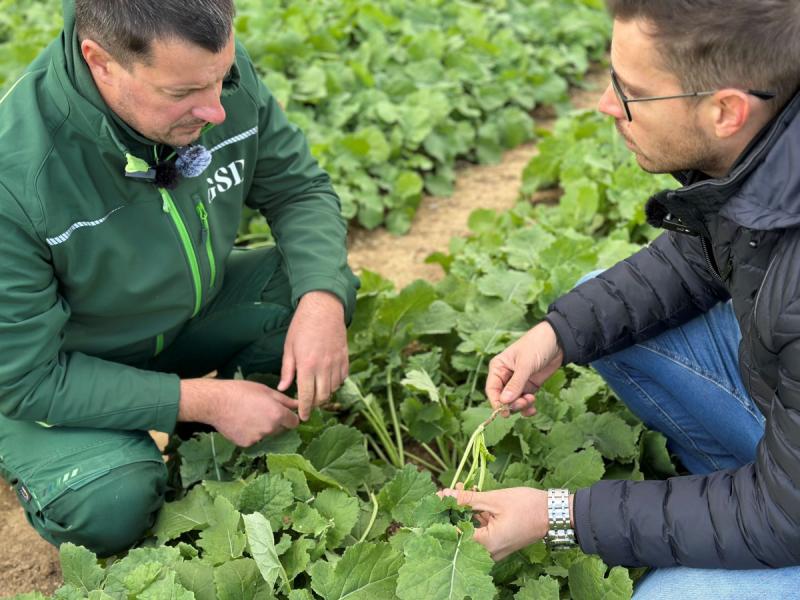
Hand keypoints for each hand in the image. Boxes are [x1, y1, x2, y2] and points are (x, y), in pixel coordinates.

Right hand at [178, 378, 299, 446]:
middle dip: (276, 422)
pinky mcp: (246, 444)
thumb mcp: (266, 391)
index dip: (289, 417)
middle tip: (261, 410)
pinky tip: (241, 422)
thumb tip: (299, 405)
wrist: (216, 402)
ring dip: (262, 427)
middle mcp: (270, 429)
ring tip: (248, 415)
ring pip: (266, 434)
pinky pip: (254, 439)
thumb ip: (285, 400)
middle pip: (281, 429)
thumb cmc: (241, 391)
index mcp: (278, 414)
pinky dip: (250, 433)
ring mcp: (258, 438)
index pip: (294, 422)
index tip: (282, 412)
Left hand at [279, 291, 347, 420]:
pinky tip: (327, 380)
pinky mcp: (345, 358)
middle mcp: (324, 367)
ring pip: (334, 389)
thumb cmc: (302, 325)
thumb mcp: (289, 347)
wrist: (323, 308)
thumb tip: (284, 388)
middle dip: (315, 404)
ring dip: (325, 394)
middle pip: (323, 396)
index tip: (303, 417)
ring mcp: (336, 363)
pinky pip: (342, 378)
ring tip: (317, 392)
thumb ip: (287, 370)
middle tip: (309, 405)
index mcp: (307, 365)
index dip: (305, 409)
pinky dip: (335, 383)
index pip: (307, 396)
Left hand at [440, 486, 548, 560]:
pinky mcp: (499, 543)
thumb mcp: (494, 499)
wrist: (554, 514)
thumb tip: (443, 495)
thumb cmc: (527, 507)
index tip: (436, 501)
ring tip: (461, 488)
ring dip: (463, 511)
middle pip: (460, 534)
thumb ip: (467, 499)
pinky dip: (475, 515)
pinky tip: (473, 497)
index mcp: (487, 545)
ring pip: (471, 531)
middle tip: (448, 491)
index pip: (454, 535)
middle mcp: (489, 553)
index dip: (442, 517)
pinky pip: (481, 531)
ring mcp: (494, 549)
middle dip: (452, 511)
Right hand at [486, 321, 562, 415]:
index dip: (496, 402)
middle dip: (512, 404)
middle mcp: (505, 376)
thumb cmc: (537, 345)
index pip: (492, 389)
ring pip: (513, 402)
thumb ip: (515, 384)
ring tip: (531, 401)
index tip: (504, 412)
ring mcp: (517, 383)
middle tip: (525, 402)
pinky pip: (524, 402)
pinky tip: (533, 409)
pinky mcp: (529, 387)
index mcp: (498, 368)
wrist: (558, 341)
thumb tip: (504, 401)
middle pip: (502, 398)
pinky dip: (527, 408)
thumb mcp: (525, 364)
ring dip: (521, 406)